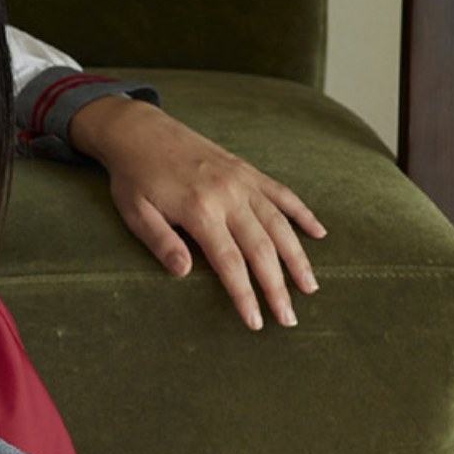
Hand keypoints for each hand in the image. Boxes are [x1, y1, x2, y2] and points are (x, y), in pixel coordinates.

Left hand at [67, 98, 325, 330]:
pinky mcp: (248, 171)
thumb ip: (161, 242)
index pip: (230, 263)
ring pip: (280, 224)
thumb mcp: (135, 213)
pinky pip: (283, 193)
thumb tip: (183, 273)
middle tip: (290, 319)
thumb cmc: (134, 178)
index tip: (256, 322)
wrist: (141, 131)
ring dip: (298, 258)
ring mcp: (243, 181)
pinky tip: (319, 233)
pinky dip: (303, 213)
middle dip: (278, 287)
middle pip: (262, 249)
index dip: (245, 295)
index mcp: (200, 210)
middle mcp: (229, 195)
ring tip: (311, 287)